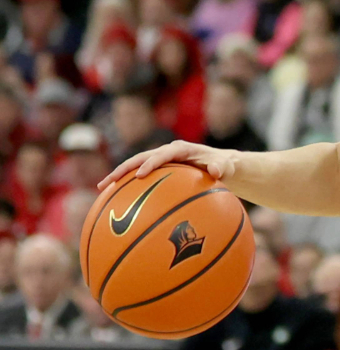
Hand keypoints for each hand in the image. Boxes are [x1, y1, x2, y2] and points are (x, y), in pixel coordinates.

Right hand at [99, 141, 236, 189]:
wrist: (221, 164)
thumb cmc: (224, 166)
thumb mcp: (227, 167)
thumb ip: (222, 167)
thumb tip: (217, 172)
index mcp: (181, 149)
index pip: (162, 154)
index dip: (150, 163)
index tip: (140, 176)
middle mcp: (167, 152)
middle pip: (140, 158)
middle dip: (123, 169)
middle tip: (107, 182)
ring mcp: (160, 160)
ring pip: (135, 166)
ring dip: (118, 176)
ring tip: (101, 189)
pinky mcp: (158, 169)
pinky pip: (140, 176)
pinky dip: (127, 185)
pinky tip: (114, 200)